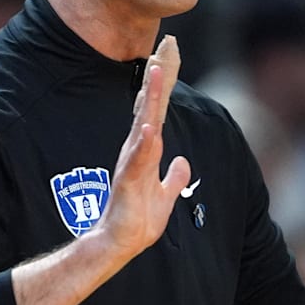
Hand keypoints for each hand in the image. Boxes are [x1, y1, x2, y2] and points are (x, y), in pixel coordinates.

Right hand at [95, 64, 190, 259]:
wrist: (121, 243)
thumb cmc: (138, 219)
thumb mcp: (165, 196)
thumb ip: (174, 177)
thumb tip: (183, 162)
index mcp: (146, 155)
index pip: (154, 119)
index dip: (158, 96)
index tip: (162, 70)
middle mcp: (136, 154)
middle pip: (147, 115)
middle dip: (154, 88)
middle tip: (158, 61)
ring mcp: (131, 165)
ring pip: (142, 128)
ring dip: (149, 104)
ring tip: (154, 79)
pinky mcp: (127, 181)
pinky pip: (137, 159)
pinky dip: (143, 143)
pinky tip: (149, 128)